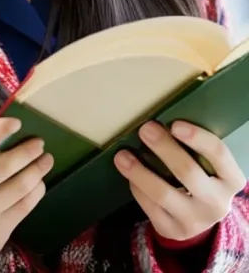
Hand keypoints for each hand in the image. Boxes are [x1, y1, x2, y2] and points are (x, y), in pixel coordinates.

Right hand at [0, 118, 52, 270]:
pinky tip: (39, 182)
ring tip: (46, 160)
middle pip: (4, 167)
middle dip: (27, 152)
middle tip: (40, 143)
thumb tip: (16, 130)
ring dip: (37, 170)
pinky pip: (25, 206)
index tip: (17, 122)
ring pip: (19, 187)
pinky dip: (37, 190)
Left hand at [114, 120, 245, 241]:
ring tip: (122, 155)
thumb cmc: (203, 178)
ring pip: (163, 194)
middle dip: (164, 148)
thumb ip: (195, 149)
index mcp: (231, 179)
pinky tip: (129, 174)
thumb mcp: (209, 166)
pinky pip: (150, 206)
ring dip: (139, 171)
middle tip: (145, 129)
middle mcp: (217, 203)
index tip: (175, 124)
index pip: (218, 154)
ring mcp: (195, 221)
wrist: (200, 218)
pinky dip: (137, 187)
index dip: (197, 137)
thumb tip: (161, 123)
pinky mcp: (172, 230)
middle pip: (187, 171)